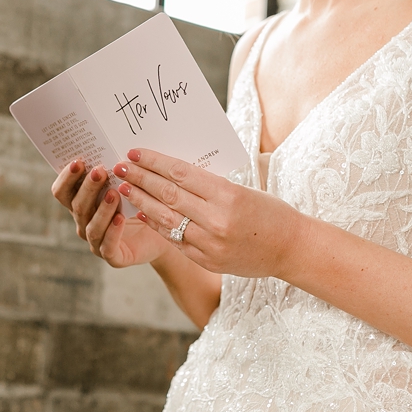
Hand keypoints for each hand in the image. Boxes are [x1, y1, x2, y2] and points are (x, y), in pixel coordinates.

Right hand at [51, 158, 173, 267]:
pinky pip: (107, 245)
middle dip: (87, 187)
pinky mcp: (113, 256)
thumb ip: (117, 171)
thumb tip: (113, 146)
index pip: (62, 191)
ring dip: (101, 208)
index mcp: (81, 203)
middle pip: (76, 205)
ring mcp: (96, 241)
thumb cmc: (143, 201)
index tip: (79, 160)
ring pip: (91, 225)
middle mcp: (84, 222)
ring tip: (114, 193)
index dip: (67, 177)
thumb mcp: (129, 183)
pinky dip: (112, 231)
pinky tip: (120, 218)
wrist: (166, 229)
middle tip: (100, 171)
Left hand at [113, 148, 299, 278]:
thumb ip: (210, 186)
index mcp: (228, 194)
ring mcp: (210, 243)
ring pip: (167, 218)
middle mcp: (216, 219)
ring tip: (125, 188)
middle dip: (141, 178)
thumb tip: (173, 173)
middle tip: (120, 167)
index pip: (181, 174)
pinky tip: (144, 213)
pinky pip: (176, 239)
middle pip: (169, 194)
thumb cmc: (270, 213)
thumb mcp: (243, 190)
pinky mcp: (207, 259)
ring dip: (142, 201)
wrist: (291, 249)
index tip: (135, 152)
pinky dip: (158, 225)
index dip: (154, 162)